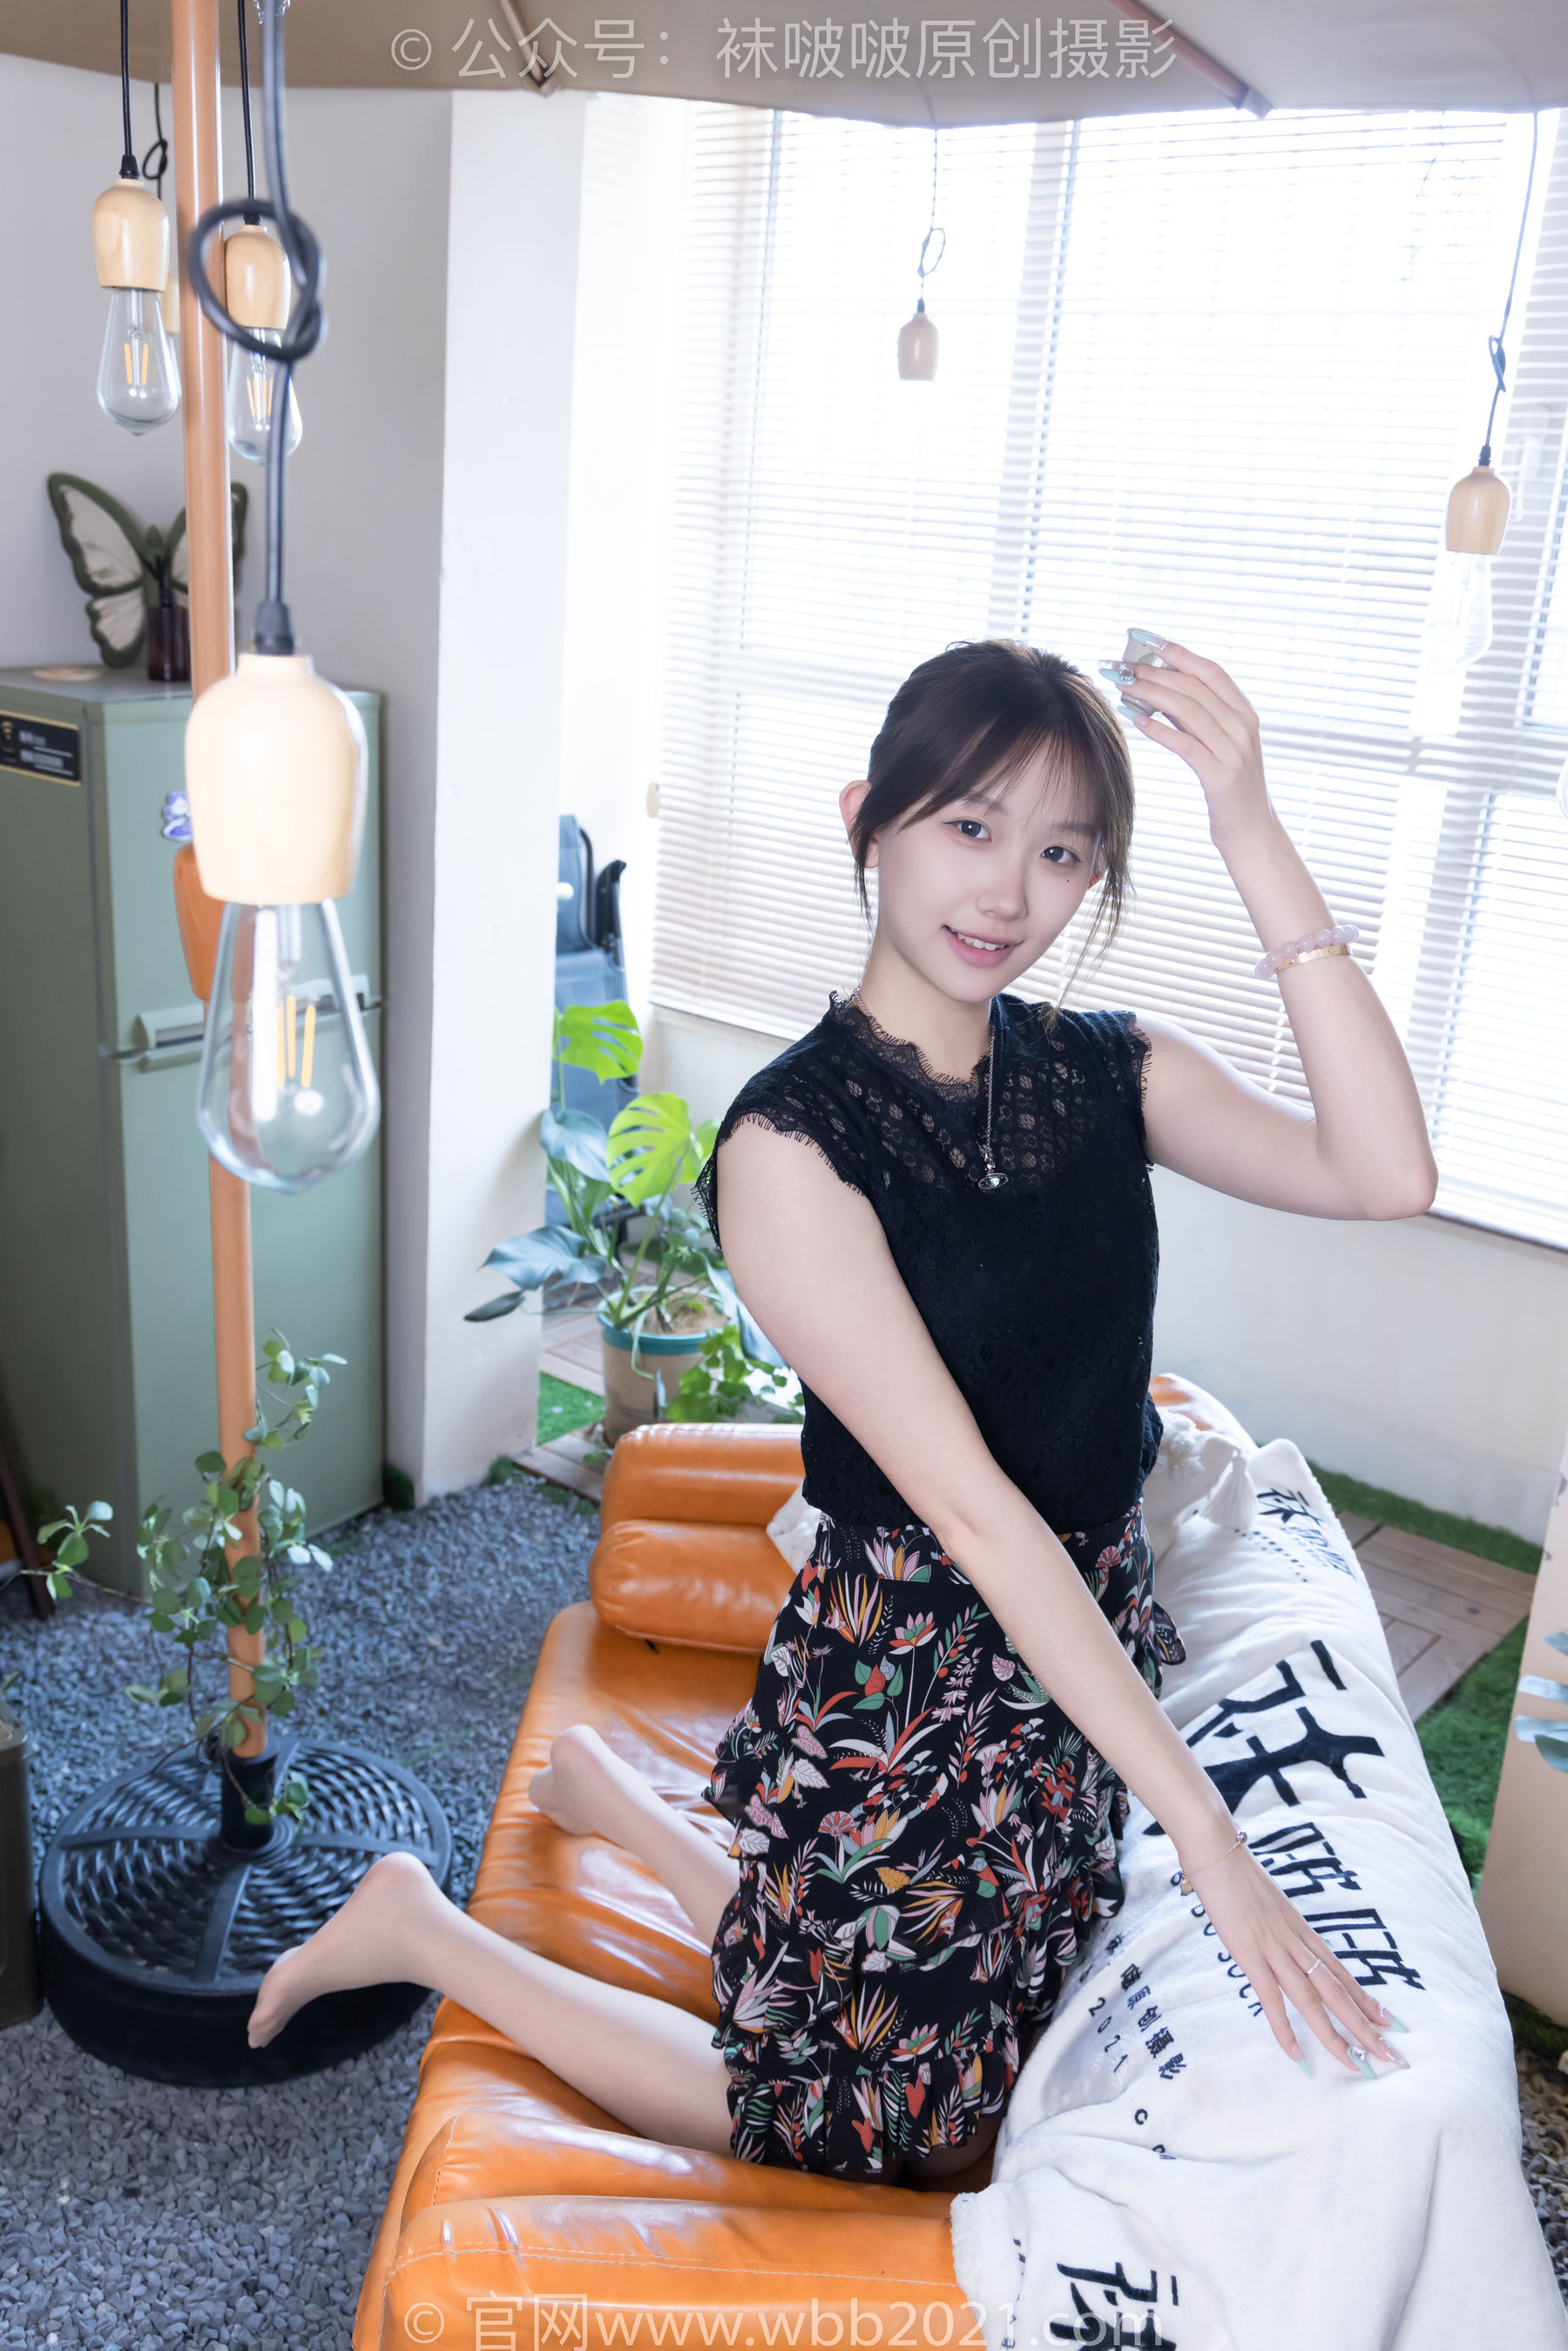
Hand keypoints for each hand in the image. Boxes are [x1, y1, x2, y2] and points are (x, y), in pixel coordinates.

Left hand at [1127, 639, 1270, 845]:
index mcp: (1245, 714)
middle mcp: (1243, 726)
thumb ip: (1196, 719)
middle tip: (1120, 665)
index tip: (1147, 639)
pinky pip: (1186, 745)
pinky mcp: (1221, 777)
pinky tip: (1135, 720)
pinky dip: (1159, 729)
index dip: (1179, 652)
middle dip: (1154, 672)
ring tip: (1122, 686)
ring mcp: (1235, 751)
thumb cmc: (1229, 788)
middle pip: (1194, 687)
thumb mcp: (1217, 745)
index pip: (1211, 671)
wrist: (1252, 832)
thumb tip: (1159, 692)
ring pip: (1189, 710)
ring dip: (1151, 694)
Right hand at [1178, 1831, 1405, 2073]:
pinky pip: (1271, 1997)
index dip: (1366, 1998)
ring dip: (1335, 2034)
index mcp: (1301, 1929)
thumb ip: (1277, 1924)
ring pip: (1312, 2000)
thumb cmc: (1236, 1872)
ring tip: (1356, 2063)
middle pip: (1336, 1991)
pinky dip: (1283, 2028)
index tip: (1389, 2021)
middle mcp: (1296, 1942)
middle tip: (1390, 2053)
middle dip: (1364, 2025)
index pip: (1341, 1972)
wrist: (1217, 1848)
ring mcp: (1274, 1948)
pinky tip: (1295, 2053)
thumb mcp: (1267, 1902)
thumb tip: (1280, 1939)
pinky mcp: (1249, 1953)